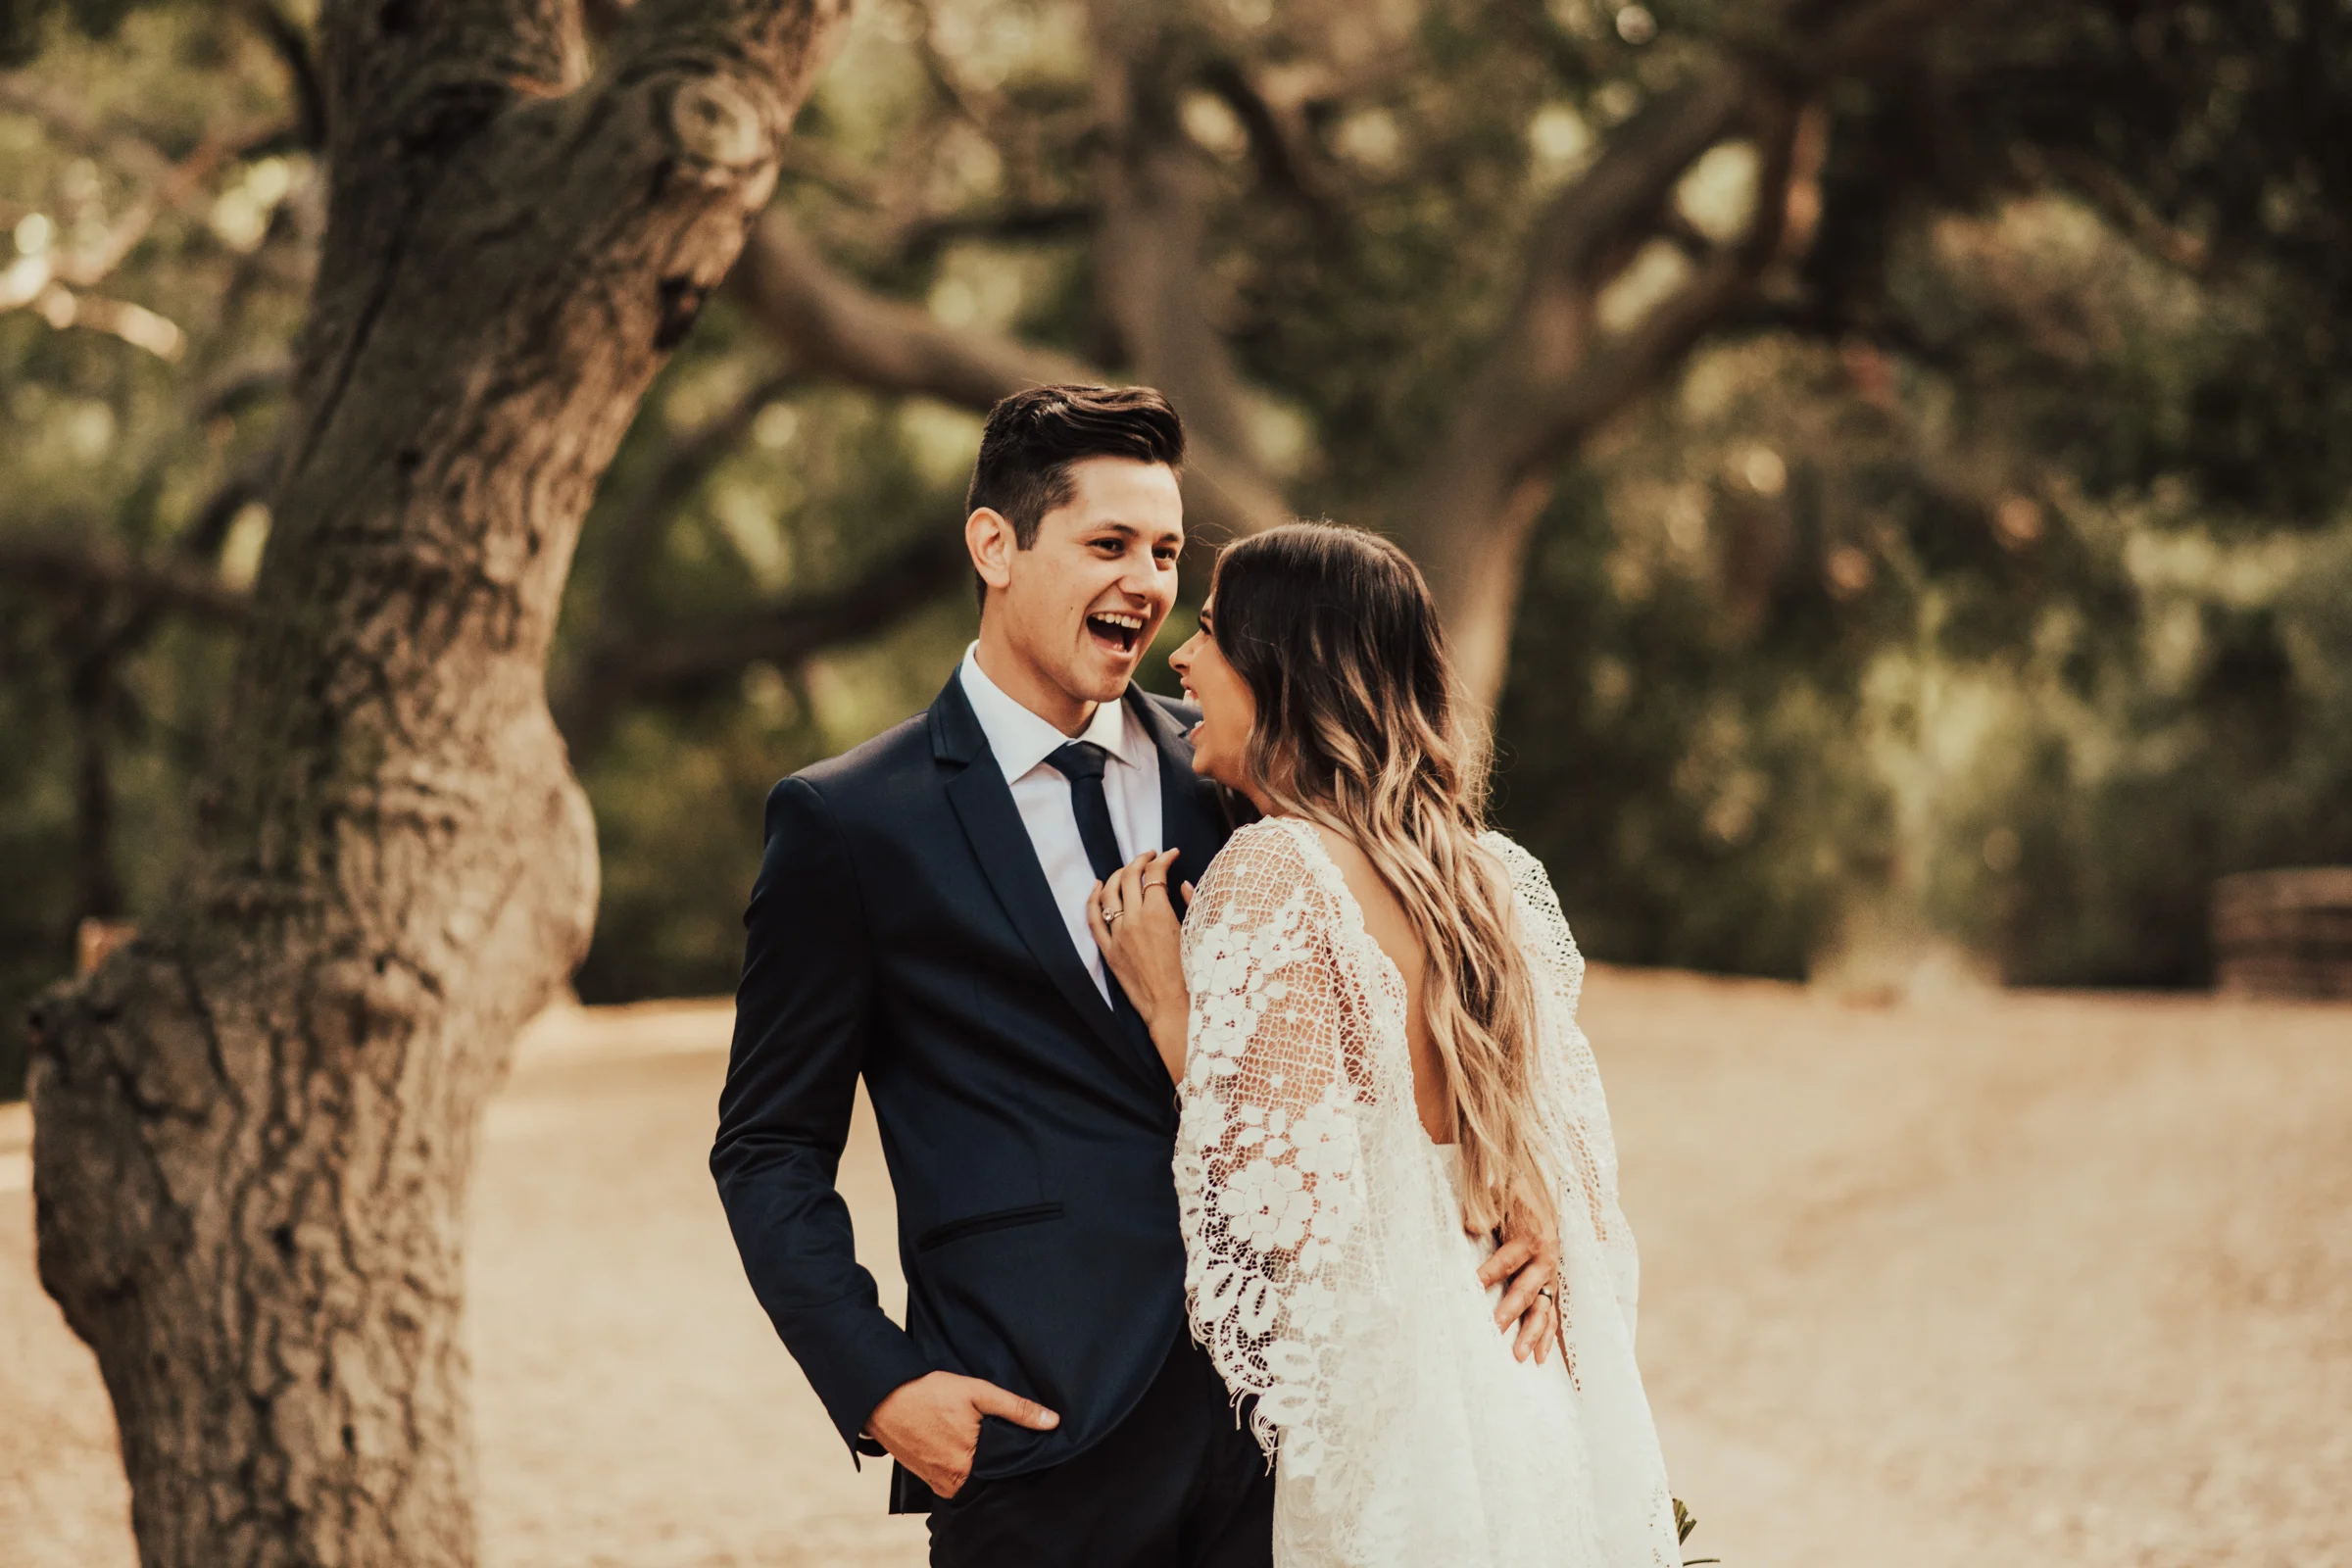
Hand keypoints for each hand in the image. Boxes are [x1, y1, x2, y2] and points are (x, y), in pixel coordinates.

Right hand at [865, 1370, 1058, 1499]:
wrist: (883, 1398)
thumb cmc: (929, 1393)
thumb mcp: (978, 1392)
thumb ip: (1016, 1409)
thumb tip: (1053, 1422)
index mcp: (968, 1466)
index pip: (1007, 1473)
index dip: (1019, 1460)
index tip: (1028, 1448)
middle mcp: (952, 1482)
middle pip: (989, 1479)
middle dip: (1000, 1465)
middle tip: (1005, 1441)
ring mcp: (937, 1482)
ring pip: (972, 1480)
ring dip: (981, 1466)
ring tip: (985, 1442)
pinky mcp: (927, 1478)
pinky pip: (954, 1480)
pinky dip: (964, 1467)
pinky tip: (966, 1446)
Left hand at [1087, 849, 1192, 1079]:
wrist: (1173, 1008)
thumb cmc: (1192, 975)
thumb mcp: (1197, 935)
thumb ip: (1191, 905)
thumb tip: (1183, 885)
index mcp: (1158, 914)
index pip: (1155, 874)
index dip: (1164, 859)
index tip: (1171, 854)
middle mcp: (1134, 920)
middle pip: (1129, 877)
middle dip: (1140, 860)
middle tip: (1151, 856)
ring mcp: (1118, 935)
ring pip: (1108, 893)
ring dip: (1117, 875)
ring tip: (1127, 869)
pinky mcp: (1109, 951)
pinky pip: (1093, 919)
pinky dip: (1092, 899)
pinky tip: (1095, 887)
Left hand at [1478, 1188, 1561, 1363]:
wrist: (1541, 1195)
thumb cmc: (1515, 1197)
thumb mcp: (1500, 1195)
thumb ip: (1485, 1209)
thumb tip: (1470, 1225)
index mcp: (1530, 1238)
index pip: (1505, 1261)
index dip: (1487, 1275)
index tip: (1470, 1288)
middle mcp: (1544, 1260)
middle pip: (1525, 1290)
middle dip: (1509, 1311)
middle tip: (1494, 1329)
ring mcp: (1550, 1276)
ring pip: (1542, 1309)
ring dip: (1532, 1333)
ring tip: (1519, 1356)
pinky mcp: (1552, 1287)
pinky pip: (1552, 1315)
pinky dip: (1547, 1337)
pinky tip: (1540, 1359)